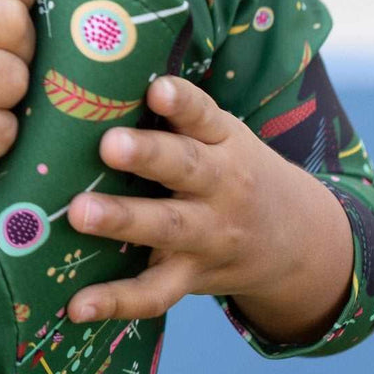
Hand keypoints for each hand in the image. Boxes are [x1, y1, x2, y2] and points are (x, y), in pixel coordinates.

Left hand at [62, 75, 352, 338]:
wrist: (297, 240)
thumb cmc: (231, 168)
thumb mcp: (221, 134)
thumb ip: (177, 112)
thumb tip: (102, 68)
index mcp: (224, 142)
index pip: (204, 115)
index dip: (182, 101)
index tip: (158, 88)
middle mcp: (220, 187)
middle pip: (185, 168)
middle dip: (148, 156)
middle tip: (109, 144)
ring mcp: (208, 236)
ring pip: (167, 228)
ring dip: (123, 220)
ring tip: (79, 213)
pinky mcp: (192, 277)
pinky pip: (154, 293)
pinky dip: (115, 302)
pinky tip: (76, 306)